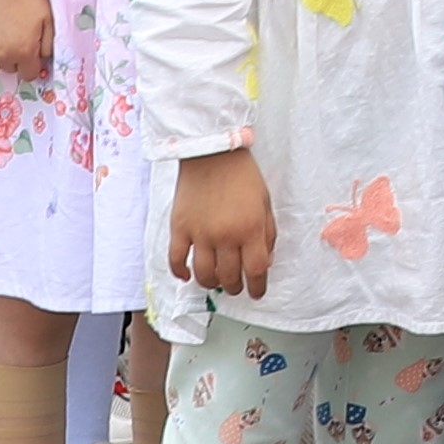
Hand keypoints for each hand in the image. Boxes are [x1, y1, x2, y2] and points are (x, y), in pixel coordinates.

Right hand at [0, 0, 57, 86]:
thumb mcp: (48, 19)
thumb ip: (49, 44)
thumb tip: (43, 60)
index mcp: (26, 52)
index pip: (29, 74)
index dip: (31, 64)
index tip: (29, 52)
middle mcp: (5, 56)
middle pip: (10, 69)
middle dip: (14, 57)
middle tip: (13, 37)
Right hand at [164, 147, 272, 296]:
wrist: (212, 152)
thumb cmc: (243, 175)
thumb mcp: (265, 203)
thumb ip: (267, 235)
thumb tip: (264, 263)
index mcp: (250, 229)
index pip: (256, 271)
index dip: (258, 288)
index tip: (257, 292)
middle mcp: (225, 235)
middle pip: (230, 277)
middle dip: (235, 286)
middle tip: (236, 285)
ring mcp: (200, 233)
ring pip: (204, 275)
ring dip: (212, 283)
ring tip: (216, 280)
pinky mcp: (179, 227)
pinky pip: (176, 260)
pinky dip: (180, 272)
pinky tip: (186, 275)